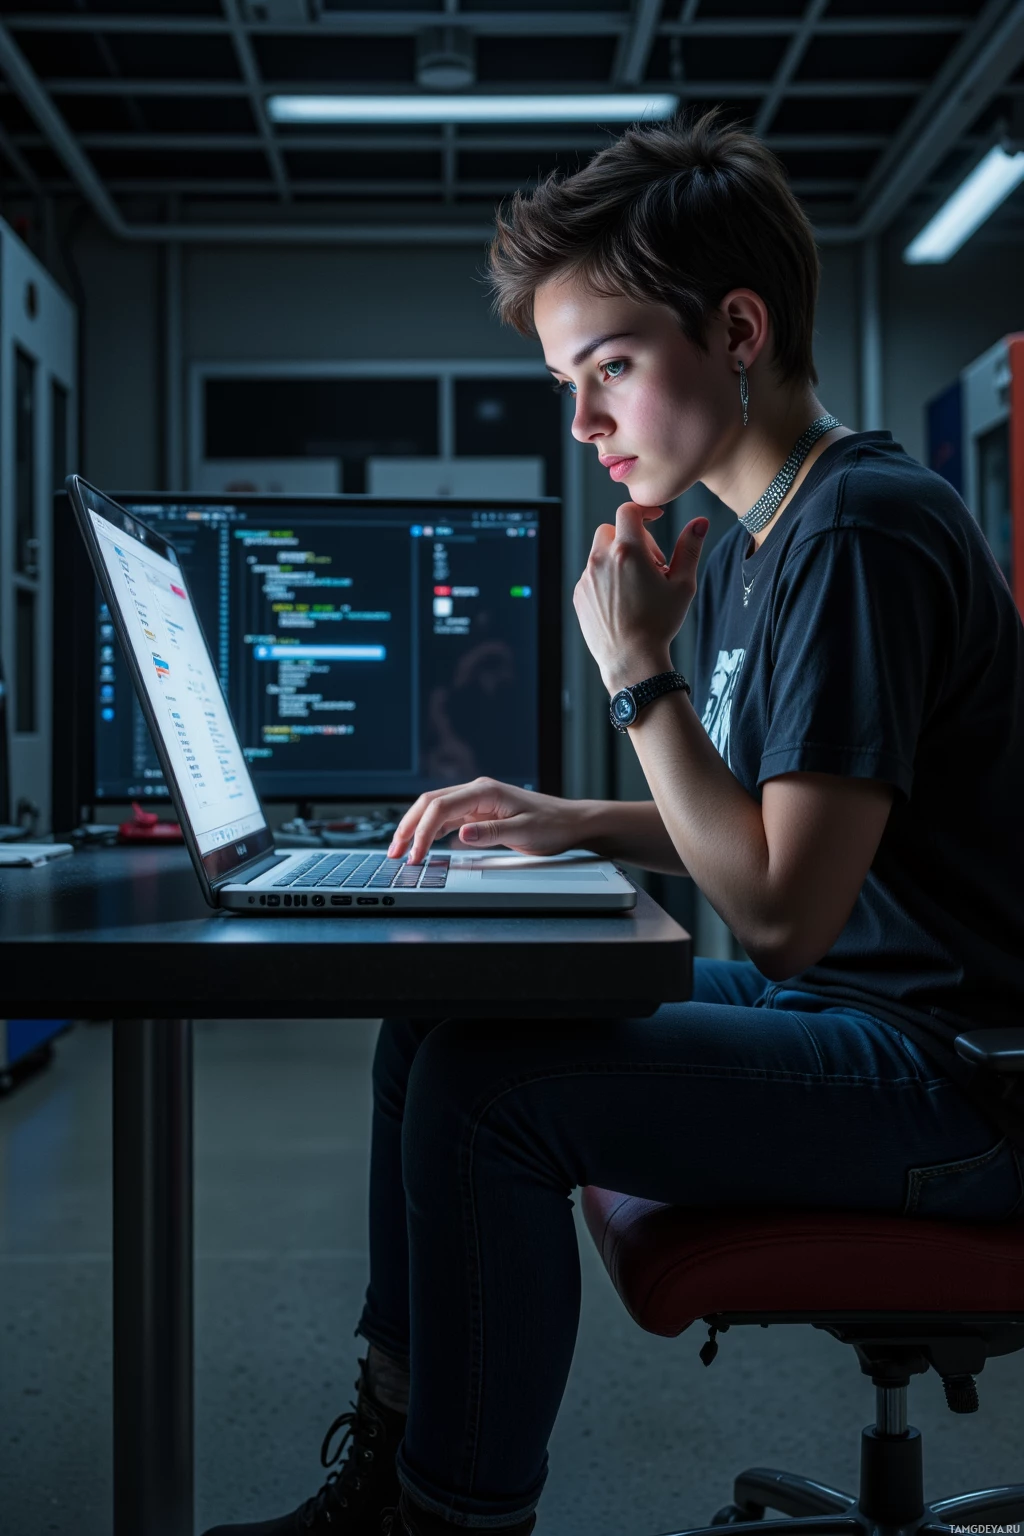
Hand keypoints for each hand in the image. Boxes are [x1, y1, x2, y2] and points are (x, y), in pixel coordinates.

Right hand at [387, 778, 581, 865]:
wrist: (569, 822)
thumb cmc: (551, 824)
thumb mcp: (524, 831)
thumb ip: (491, 832)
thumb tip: (460, 834)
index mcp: (485, 791)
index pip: (440, 807)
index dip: (422, 831)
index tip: (415, 854)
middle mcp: (476, 792)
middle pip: (429, 803)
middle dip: (409, 826)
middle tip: (395, 852)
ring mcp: (476, 801)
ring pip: (434, 810)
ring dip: (416, 828)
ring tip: (401, 851)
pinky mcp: (478, 812)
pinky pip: (447, 818)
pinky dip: (431, 831)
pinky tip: (422, 844)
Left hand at [573, 503, 708, 693]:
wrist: (631, 659)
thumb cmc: (659, 624)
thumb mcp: (682, 584)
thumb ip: (689, 548)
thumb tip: (700, 523)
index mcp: (628, 551)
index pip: (629, 511)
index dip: (643, 511)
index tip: (654, 519)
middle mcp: (601, 560)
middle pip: (611, 530)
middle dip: (631, 538)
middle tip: (650, 564)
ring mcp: (587, 578)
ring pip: (600, 553)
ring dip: (617, 559)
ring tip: (637, 586)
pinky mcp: (579, 594)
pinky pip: (591, 575)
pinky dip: (605, 578)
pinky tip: (623, 600)